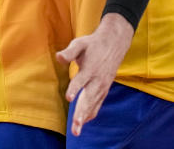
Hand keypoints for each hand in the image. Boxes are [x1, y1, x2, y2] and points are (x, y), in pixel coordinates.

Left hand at [56, 13, 133, 136]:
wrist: (115, 43)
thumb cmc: (93, 44)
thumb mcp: (80, 43)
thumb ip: (69, 52)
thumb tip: (58, 57)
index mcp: (90, 68)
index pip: (81, 80)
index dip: (75, 89)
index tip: (69, 98)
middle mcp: (97, 79)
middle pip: (89, 98)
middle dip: (82, 113)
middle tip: (76, 127)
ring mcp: (102, 85)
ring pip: (93, 104)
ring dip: (85, 117)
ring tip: (77, 130)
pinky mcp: (105, 89)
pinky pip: (98, 104)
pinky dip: (91, 113)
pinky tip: (83, 122)